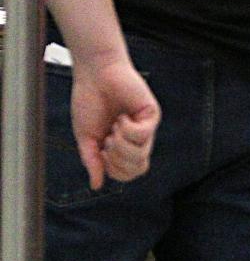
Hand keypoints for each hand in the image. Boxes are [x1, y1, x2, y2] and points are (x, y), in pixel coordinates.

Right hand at [69, 57, 160, 189]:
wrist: (94, 74)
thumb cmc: (89, 101)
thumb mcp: (86, 137)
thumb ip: (92, 161)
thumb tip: (96, 186)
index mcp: (121, 146)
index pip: (128, 174)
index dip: (114, 170)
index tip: (101, 152)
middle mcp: (137, 139)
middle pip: (138, 169)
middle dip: (117, 161)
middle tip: (107, 141)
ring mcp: (146, 127)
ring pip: (141, 155)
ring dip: (121, 145)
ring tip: (114, 128)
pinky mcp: (151, 114)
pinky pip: (143, 135)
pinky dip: (128, 129)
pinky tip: (122, 117)